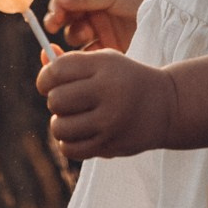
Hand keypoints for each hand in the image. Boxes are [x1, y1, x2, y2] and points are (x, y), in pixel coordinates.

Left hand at [37, 48, 177, 160]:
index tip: (48, 83)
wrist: (165, 106)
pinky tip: (79, 134)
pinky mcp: (110, 145)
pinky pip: (70, 149)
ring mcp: (110, 121)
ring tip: (73, 118)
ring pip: (60, 128)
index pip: (57, 71)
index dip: (44, 78)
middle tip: (66, 101)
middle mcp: (108, 92)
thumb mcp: (105, 62)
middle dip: (54, 101)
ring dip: (60, 124)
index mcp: (104, 66)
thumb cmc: (126, 79)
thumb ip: (72, 61)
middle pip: (56, 100)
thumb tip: (42, 58)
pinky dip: (68, 143)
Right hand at [45, 0, 156, 53]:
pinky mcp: (112, 47)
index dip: (57, 7)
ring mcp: (104, 28)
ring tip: (88, 34)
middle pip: (68, 18)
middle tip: (58, 27)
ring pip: (77, 37)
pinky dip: (86, 55)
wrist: (173, 12)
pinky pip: (91, 54)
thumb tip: (57, 1)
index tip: (54, 16)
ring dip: (75, 36)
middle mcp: (96, 8)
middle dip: (62, 22)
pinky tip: (91, 51)